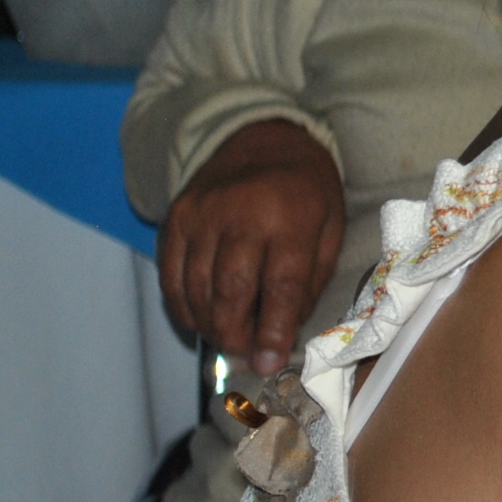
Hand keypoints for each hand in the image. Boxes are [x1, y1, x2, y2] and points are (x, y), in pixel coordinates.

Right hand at [153, 118, 343, 373]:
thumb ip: (311, 281)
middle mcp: (240, 214)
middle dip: (237, 335)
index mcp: (291, 217)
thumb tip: (284, 335)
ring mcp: (201, 215)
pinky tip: (201, 320)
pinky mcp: (175, 217)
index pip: (280, 286)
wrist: (263, 138)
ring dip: (210, 326)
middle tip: (246, 355)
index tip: (269, 363)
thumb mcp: (330, 228)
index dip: (273, 331)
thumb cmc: (306, 191)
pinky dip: (184, 307)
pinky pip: (171, 276)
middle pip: (230, 291)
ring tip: (228, 340)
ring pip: (196, 288)